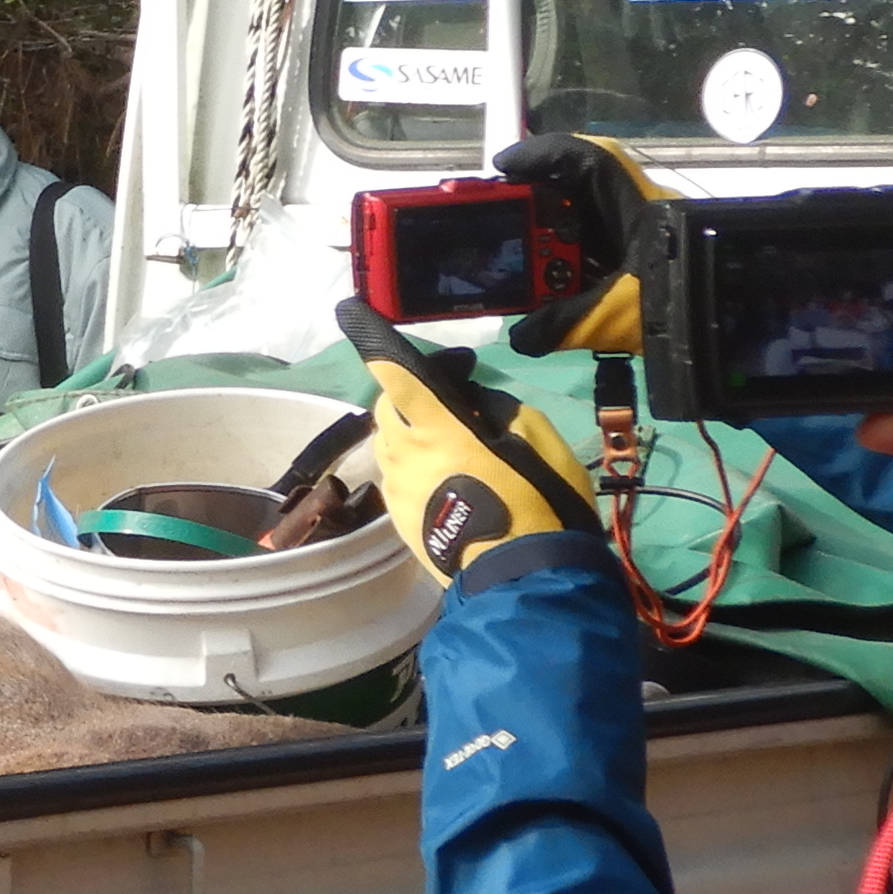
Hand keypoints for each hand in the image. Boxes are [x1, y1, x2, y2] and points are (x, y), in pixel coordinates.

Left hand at [340, 299, 595, 574]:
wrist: (523, 579)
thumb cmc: (540, 504)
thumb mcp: (537, 441)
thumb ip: (496, 409)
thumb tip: (468, 402)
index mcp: (439, 429)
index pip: (396, 375)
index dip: (375, 343)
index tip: (353, 314)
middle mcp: (405, 454)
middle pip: (387, 407)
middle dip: (407, 396)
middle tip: (448, 405)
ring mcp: (397, 489)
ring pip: (389, 443)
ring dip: (410, 433)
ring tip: (452, 447)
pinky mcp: (397, 518)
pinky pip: (397, 476)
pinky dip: (414, 467)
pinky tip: (449, 482)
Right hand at [493, 132, 664, 358]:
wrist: (731, 328)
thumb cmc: (681, 303)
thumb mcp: (616, 313)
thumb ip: (562, 322)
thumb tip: (520, 335)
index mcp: (636, 206)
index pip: (589, 159)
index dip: (543, 153)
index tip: (503, 166)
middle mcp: (639, 214)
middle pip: (580, 193)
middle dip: (536, 204)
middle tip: (500, 222)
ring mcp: (644, 240)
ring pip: (590, 227)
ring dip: (552, 243)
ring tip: (520, 263)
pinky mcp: (648, 265)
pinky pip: (603, 256)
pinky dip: (574, 268)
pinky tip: (553, 291)